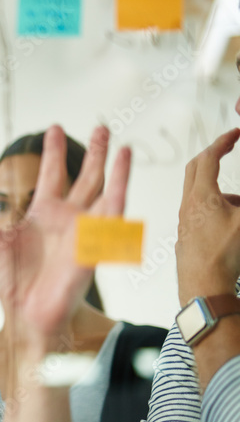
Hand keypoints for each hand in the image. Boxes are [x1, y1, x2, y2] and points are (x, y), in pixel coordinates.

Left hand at [0, 125, 130, 349]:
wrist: (25, 313)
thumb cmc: (10, 281)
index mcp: (43, 214)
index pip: (52, 175)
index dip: (54, 152)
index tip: (55, 128)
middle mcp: (67, 218)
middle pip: (85, 178)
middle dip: (94, 152)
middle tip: (102, 125)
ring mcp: (84, 230)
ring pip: (104, 192)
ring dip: (114, 169)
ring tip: (122, 145)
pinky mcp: (93, 245)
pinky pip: (110, 217)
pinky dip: (118, 194)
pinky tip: (122, 174)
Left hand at [176, 128, 239, 305]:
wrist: (203, 288)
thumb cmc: (224, 257)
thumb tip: (239, 201)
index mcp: (201, 196)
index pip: (208, 158)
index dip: (222, 142)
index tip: (234, 133)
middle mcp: (188, 206)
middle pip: (196, 170)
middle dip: (213, 156)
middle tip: (228, 148)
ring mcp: (185, 221)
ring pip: (202, 194)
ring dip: (223, 191)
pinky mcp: (187, 235)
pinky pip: (202, 213)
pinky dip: (219, 209)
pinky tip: (234, 228)